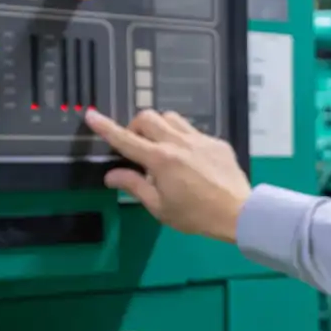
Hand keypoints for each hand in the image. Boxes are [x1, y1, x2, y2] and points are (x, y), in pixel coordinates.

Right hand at [84, 109, 250, 242]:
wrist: (238, 213)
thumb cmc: (196, 215)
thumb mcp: (160, 207)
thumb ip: (135, 186)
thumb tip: (112, 175)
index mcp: (161, 160)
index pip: (126, 139)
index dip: (105, 127)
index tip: (91, 115)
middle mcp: (178, 143)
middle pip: (147, 117)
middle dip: (136, 127)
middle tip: (138, 148)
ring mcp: (199, 139)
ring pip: (171, 118)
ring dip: (159, 128)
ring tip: (162, 149)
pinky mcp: (216, 142)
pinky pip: (193, 130)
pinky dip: (183, 139)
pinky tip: (189, 160)